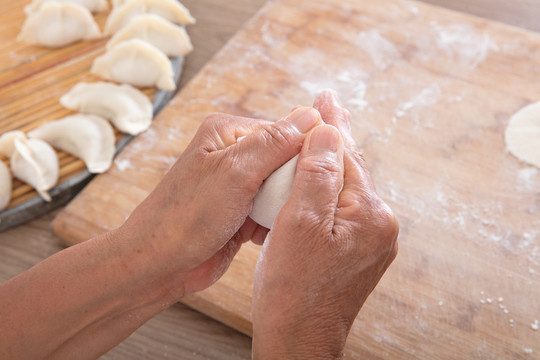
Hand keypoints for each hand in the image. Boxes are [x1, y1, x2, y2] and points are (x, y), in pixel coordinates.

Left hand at [121, 107, 322, 298]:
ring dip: (285, 205)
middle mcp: (233, 155)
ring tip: (276, 220)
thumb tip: (312, 115)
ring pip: (282, 189)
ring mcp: (237, 186)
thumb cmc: (186, 216)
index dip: (305, 151)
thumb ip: (275, 143)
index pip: (285, 130)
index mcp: (227, 132)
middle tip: (296, 202)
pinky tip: (265, 235)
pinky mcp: (241, 213)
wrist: (159, 266)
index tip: (318, 173)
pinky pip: (272, 211)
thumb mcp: (235, 172)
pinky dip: (275, 223)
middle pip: (287, 160)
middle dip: (294, 182)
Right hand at [252, 90, 398, 358]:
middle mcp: (378, 226)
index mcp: (369, 214)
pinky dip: (327, 190)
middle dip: (333, 140)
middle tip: (327, 107)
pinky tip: (316, 180)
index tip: (325, 98)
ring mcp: (371, 241)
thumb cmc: (293, 289)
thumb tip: (328, 131)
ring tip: (319, 136)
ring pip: (345, 190)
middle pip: (350, 170)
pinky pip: (342, 210)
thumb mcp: (300, 223)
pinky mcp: (357, 254)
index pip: (347, 156)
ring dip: (328, 163)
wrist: (297, 339)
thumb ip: (317, 173)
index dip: (331, 126)